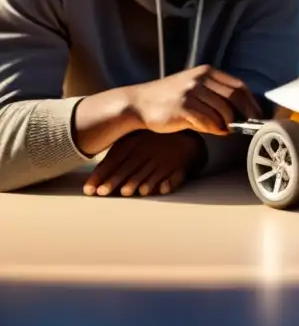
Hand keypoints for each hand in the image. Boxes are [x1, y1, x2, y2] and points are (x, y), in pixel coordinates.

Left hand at [84, 130, 201, 196]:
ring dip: (137, 181)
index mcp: (133, 143)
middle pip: (129, 167)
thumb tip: (91, 179)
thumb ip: (114, 157)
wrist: (184, 133)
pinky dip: (168, 183)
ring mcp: (164, 159)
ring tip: (125, 191)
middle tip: (102, 192)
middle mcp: (148, 151)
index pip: (113, 160)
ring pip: (149, 172)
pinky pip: (174, 176)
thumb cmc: (150, 142)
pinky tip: (161, 189)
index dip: (100, 175)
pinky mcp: (180, 167)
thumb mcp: (132, 142)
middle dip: (114, 180)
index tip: (88, 190)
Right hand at [128, 65, 260, 135]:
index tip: (257, 115)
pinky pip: (208, 121)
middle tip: (247, 126)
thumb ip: (215, 95)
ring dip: (227, 124)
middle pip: (234, 98)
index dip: (251, 102)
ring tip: (224, 129)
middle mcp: (200, 79)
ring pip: (223, 112)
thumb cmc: (169, 98)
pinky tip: (213, 131)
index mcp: (206, 72)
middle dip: (245, 114)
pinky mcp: (183, 107)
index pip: (238, 86)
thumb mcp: (193, 87)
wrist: (138, 103)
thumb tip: (240, 112)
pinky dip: (215, 129)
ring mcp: (191, 92)